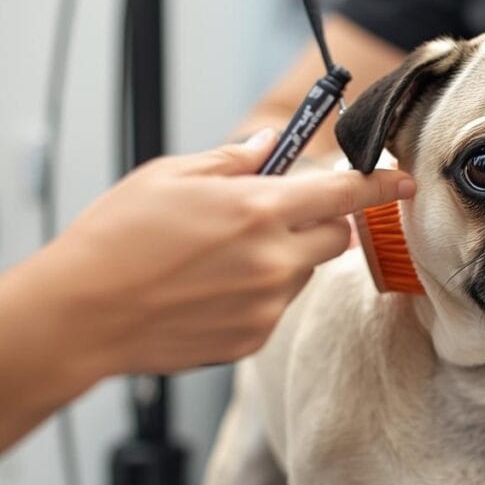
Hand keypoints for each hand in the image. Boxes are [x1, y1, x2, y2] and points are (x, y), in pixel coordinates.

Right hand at [41, 129, 414, 375]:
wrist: (84, 312)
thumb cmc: (117, 239)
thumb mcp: (171, 175)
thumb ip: (233, 161)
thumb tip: (270, 146)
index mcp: (258, 211)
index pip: (343, 195)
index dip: (378, 186)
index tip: (400, 182)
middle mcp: (273, 261)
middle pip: (336, 239)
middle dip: (319, 223)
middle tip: (273, 217)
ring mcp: (267, 305)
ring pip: (303, 274)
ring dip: (283, 260)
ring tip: (221, 260)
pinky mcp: (253, 338)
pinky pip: (275, 307)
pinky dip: (258, 295)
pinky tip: (211, 291)